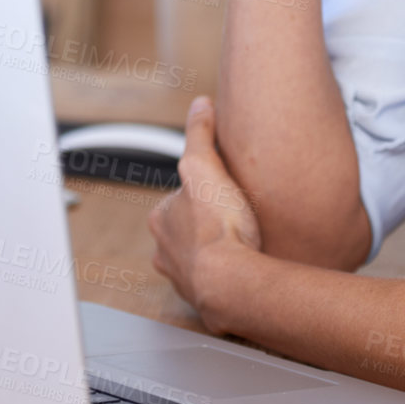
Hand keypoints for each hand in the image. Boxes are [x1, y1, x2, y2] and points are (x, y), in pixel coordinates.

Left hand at [147, 96, 262, 331]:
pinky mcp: (203, 300)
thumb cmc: (217, 226)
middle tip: (233, 218)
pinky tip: (243, 269)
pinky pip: (214, 282)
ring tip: (240, 245)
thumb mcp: (205, 165)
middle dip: (205, 224)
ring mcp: (182, 278)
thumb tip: (200, 103)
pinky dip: (226, 275)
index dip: (203, 191)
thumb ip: (200, 133)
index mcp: (161, 218)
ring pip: (196, 258)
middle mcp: (164, 250)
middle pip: (185, 229)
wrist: (231, 282)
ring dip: (215, 252)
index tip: (223, 192)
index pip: (179, 197)